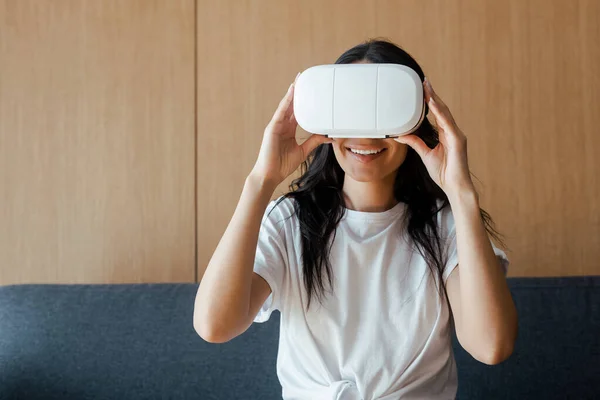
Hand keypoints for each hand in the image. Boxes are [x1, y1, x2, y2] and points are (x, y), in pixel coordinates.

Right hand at [251, 74, 332, 187]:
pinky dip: (286, 102)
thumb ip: (314, 142)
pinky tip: (291, 93)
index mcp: (288, 129)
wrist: (270, 175)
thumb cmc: (282, 165)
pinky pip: (280, 113)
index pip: (296, 111)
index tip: (309, 89)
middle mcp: (281, 125)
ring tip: (298, 81)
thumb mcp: (303, 151)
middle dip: (296, 91)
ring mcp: (275, 126)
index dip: (302, 100)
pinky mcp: (271, 129)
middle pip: (290, 104)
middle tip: (303, 77)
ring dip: (291, 93)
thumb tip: (328, 137)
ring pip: (285, 106)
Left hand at [394, 78, 474, 196]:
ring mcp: (456, 135)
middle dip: (433, 95)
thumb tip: (400, 134)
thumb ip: (415, 142)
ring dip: (436, 100)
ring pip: (445, 113)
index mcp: (446, 134)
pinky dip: (440, 113)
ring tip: (427, 88)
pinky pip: (447, 123)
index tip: (423, 89)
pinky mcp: (458, 140)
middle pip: (442, 109)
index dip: (431, 101)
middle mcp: (453, 132)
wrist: (454, 186)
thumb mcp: (425, 154)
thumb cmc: (444, 173)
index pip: (437, 114)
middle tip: (424, 81)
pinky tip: (433, 104)